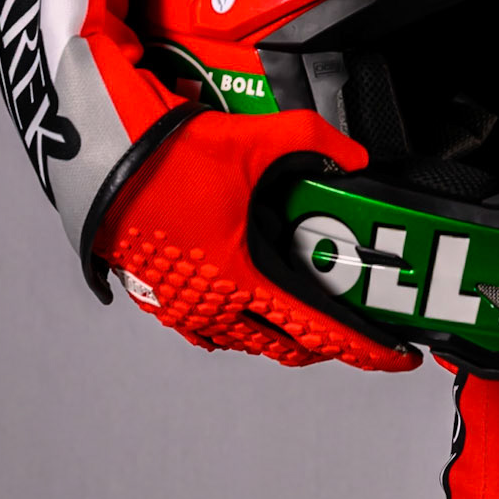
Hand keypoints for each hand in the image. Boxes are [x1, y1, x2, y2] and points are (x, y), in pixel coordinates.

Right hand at [99, 107, 420, 371]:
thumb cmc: (168, 159)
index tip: (394, 358)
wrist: (105, 162)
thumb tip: (353, 157)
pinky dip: (247, 322)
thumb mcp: (256, 139)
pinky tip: (256, 294)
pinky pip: (217, 329)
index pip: (318, 329)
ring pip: (252, 341)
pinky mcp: (166, 299)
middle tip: (357, 325)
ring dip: (286, 331)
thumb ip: (315, 144)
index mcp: (242, 276)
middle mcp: (215, 304)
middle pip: (289, 347)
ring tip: (312, 304)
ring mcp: (187, 308)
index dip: (363, 349)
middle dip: (329, 342)